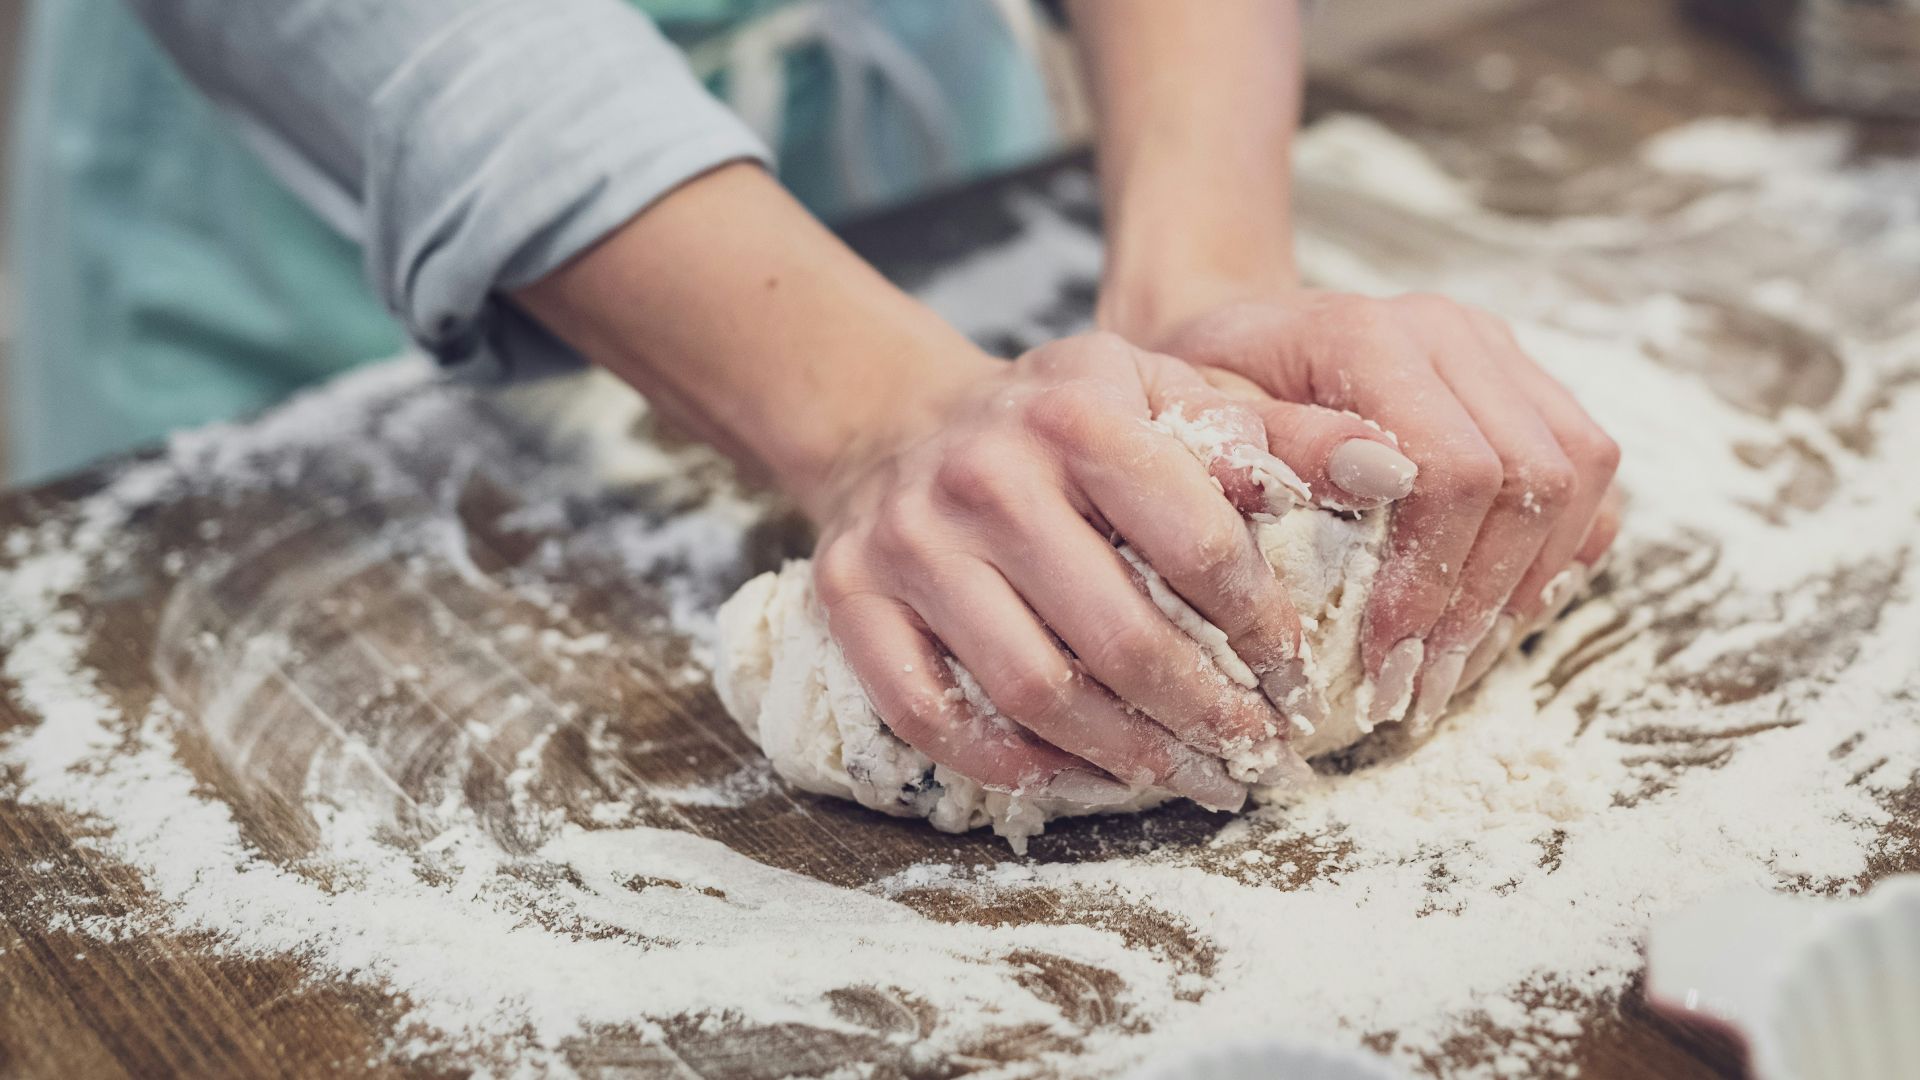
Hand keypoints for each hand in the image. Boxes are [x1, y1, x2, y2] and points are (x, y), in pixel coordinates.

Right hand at [806, 332, 1359, 809]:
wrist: (904, 423)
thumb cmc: (1062, 423)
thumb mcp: (1166, 394)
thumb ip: (1278, 433)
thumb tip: (1396, 470)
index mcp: (1078, 410)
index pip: (1198, 543)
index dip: (1264, 630)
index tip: (1299, 681)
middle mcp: (985, 472)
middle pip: (1119, 636)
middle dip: (1205, 716)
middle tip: (1256, 758)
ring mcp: (910, 540)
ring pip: (1031, 689)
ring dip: (1123, 757)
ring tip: (1187, 779)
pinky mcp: (853, 597)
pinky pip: (932, 715)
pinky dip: (1012, 764)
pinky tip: (1076, 778)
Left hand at [1145, 292, 1621, 728]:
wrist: (1235, 343)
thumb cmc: (1204, 396)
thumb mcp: (1201, 424)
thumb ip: (1277, 447)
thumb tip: (1378, 480)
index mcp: (1369, 335)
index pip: (1453, 468)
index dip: (1432, 580)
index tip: (1385, 663)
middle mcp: (1451, 332)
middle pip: (1531, 477)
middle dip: (1481, 603)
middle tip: (1421, 689)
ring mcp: (1499, 353)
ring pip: (1579, 474)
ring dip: (1528, 587)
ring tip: (1457, 666)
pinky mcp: (1527, 384)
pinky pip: (1588, 475)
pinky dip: (1559, 554)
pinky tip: (1495, 615)